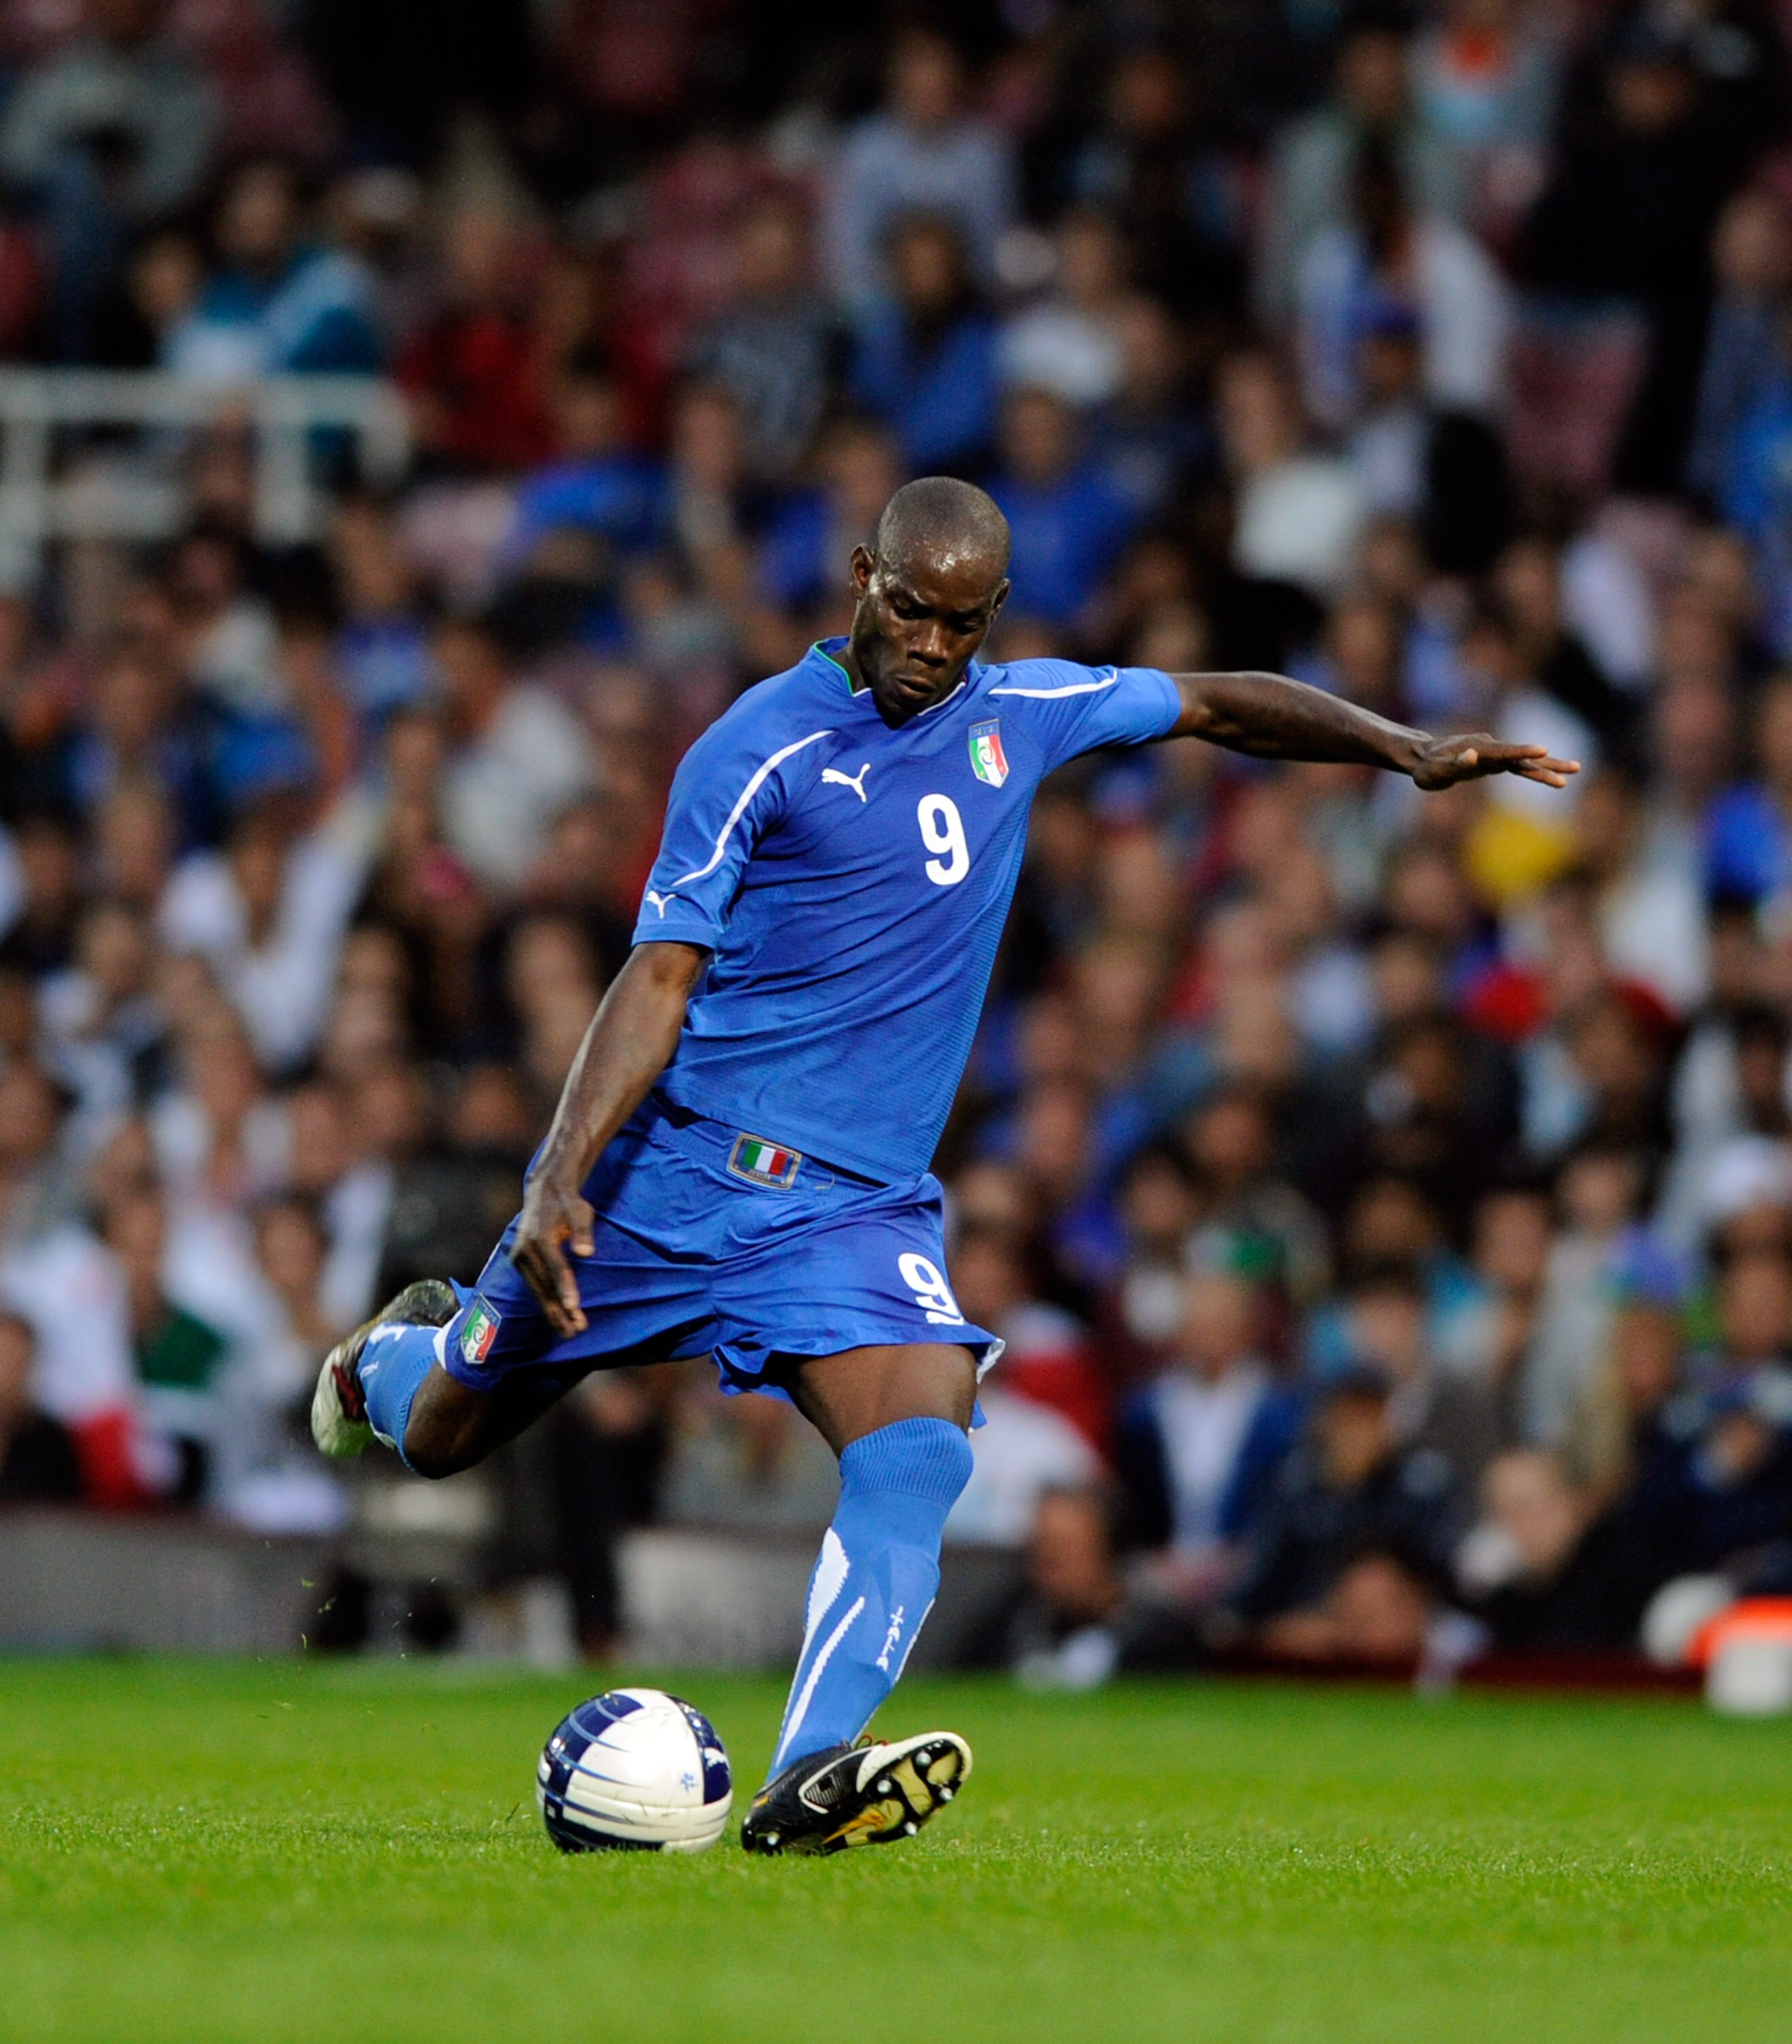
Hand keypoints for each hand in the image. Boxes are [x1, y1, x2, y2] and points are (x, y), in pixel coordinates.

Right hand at [509, 1176, 594, 1337]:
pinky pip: (534, 1286)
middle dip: (560, 1310)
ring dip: (553, 1312)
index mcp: (541, 1238)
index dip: (565, 1288)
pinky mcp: (519, 1262)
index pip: (556, 1268)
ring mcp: (519, 1257)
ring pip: (538, 1290)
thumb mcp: (580, 1211)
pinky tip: (558, 1316)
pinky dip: (546, 1302)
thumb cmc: (568, 1203)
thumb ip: (583, 1232)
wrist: (544, 1192)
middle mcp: (525, 1250)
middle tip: (575, 1331)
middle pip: (544, 1285)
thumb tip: (587, 1252)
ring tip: (569, 1331)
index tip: (574, 1308)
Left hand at [1407, 734, 1580, 791]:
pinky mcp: (1493, 762)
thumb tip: (1472, 756)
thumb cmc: (1427, 767)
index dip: (1524, 752)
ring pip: (1525, 762)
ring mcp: (1494, 754)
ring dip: (1548, 767)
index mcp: (1480, 749)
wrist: (1422, 757)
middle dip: (1549, 764)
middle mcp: (1491, 749)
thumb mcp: (1436, 770)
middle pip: (1523, 758)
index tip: (1544, 750)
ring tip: (1574, 770)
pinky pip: (1518, 766)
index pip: (1506, 752)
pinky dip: (1534, 769)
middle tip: (1576, 769)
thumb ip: (1454, 764)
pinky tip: (1551, 773)